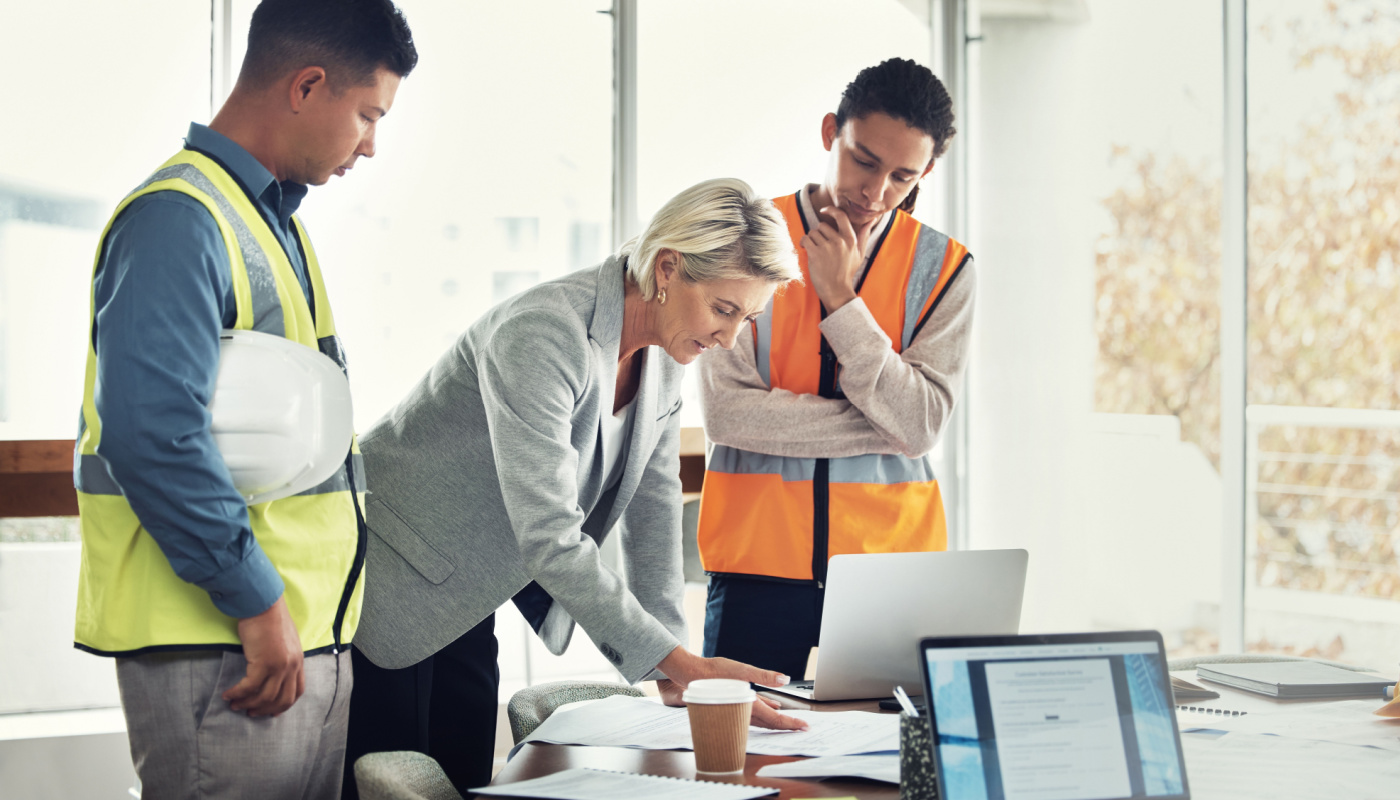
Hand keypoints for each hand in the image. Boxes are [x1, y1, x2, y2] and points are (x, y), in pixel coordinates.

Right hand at [222, 596, 304, 716]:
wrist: (263, 604)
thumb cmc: (269, 619)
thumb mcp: (284, 641)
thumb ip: (283, 657)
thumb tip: (271, 671)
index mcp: (298, 660)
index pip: (297, 690)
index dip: (284, 704)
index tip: (272, 711)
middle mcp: (292, 665)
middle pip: (283, 699)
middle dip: (266, 709)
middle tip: (251, 713)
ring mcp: (279, 665)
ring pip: (265, 696)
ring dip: (248, 704)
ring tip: (235, 705)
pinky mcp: (264, 663)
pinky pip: (249, 687)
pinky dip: (237, 693)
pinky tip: (228, 694)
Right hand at [656, 647, 808, 730]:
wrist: (690, 675)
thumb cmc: (712, 672)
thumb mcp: (740, 669)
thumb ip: (763, 676)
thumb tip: (784, 679)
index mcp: (748, 705)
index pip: (774, 720)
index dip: (791, 724)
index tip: (804, 726)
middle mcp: (743, 712)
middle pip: (770, 724)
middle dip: (786, 726)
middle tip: (801, 726)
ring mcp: (737, 711)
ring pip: (762, 721)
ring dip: (776, 721)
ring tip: (790, 720)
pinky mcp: (733, 706)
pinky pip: (753, 715)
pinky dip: (764, 714)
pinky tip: (771, 707)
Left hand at [800, 206, 861, 311]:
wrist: (836, 290)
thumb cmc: (847, 272)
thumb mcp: (859, 253)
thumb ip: (864, 235)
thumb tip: (872, 220)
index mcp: (850, 239)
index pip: (841, 216)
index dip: (831, 210)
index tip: (824, 210)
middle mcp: (840, 241)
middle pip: (822, 225)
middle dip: (819, 234)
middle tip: (821, 245)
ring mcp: (827, 247)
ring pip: (813, 232)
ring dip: (812, 240)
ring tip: (816, 250)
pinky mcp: (815, 254)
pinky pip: (806, 239)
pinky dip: (804, 243)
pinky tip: (807, 249)